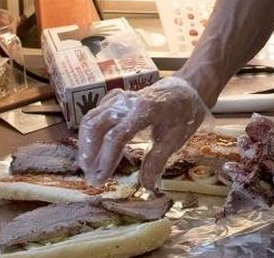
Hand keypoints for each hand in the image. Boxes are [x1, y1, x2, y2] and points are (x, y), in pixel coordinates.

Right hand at [78, 76, 210, 190]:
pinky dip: (90, 132)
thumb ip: (159, 160)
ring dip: (86, 144)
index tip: (101, 179)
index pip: (116, 136)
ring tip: (89, 167)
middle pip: (96, 125)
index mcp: (146, 110)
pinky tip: (95, 148)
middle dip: (89, 153)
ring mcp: (120, 98)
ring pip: (91, 118)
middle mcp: (128, 101)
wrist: (187, 87)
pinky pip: (96, 113)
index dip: (106, 159)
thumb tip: (147, 186)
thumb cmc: (185, 112)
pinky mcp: (115, 98)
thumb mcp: (178, 137)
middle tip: (92, 177)